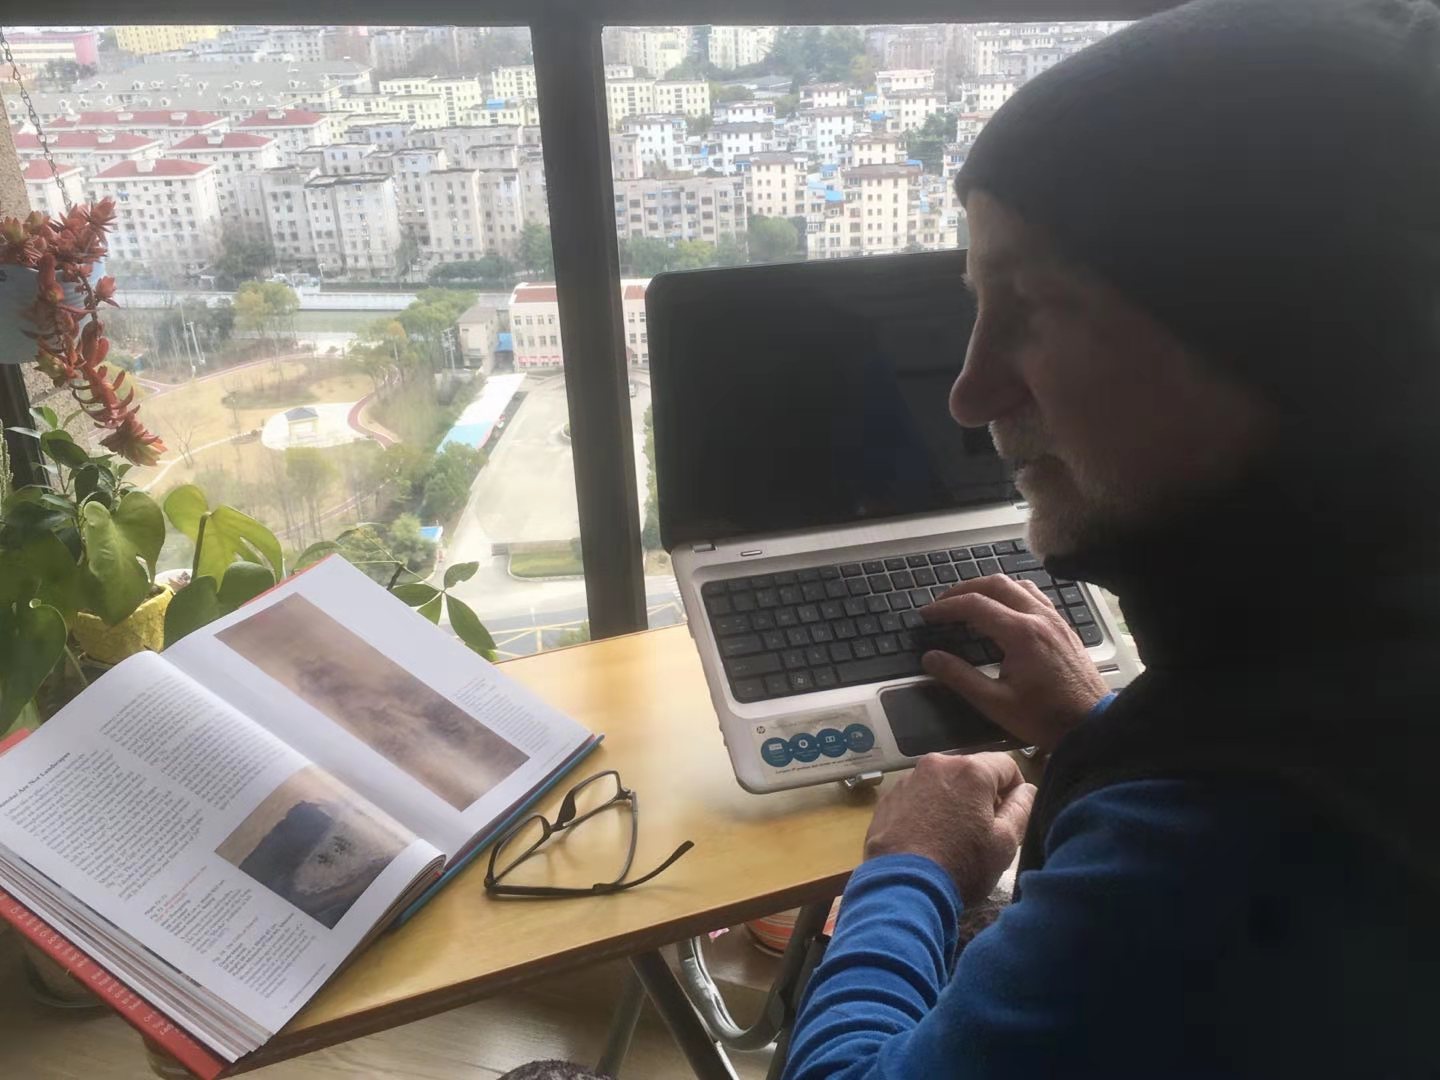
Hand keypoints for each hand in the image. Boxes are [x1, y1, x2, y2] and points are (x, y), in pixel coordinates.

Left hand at [864, 751, 1034, 906]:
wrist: (902, 887)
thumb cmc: (961, 865)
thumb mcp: (1004, 842)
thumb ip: (1021, 808)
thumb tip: (1026, 790)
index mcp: (969, 770)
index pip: (1006, 764)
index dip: (1015, 789)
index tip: (1012, 815)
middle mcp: (936, 764)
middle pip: (972, 772)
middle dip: (983, 796)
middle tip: (984, 832)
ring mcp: (908, 780)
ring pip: (943, 783)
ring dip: (954, 802)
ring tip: (953, 837)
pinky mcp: (888, 799)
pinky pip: (919, 796)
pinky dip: (928, 810)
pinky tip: (928, 839)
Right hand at [921, 576, 1109, 751]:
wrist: (1091, 726)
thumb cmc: (1044, 718)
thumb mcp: (995, 703)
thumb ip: (960, 677)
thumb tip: (931, 658)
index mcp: (1021, 633)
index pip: (974, 605)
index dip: (945, 607)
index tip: (927, 614)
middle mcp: (1039, 618)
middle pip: (995, 584)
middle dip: (963, 589)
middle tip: (942, 603)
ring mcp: (1055, 619)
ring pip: (1017, 584)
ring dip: (989, 587)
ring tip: (969, 601)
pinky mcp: (1063, 627)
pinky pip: (1035, 595)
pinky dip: (1012, 593)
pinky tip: (1004, 609)